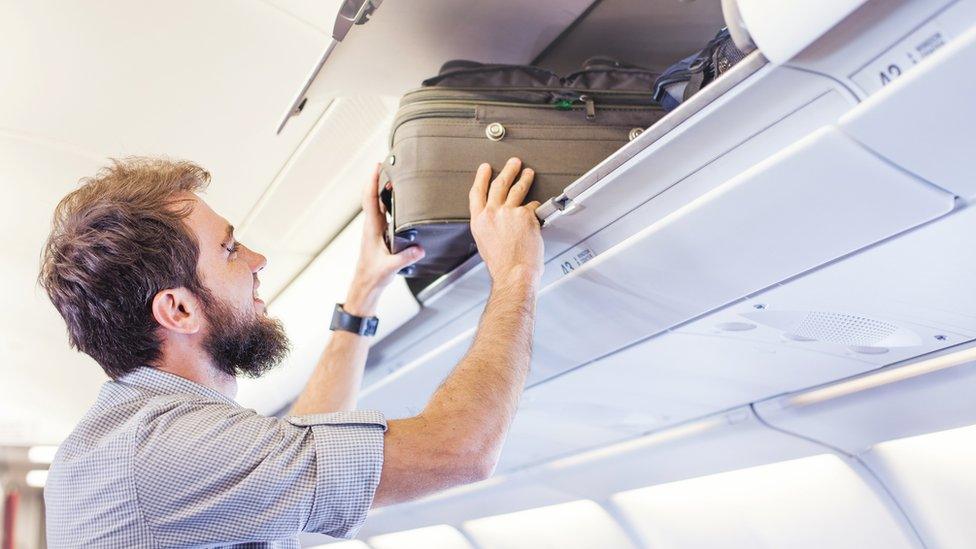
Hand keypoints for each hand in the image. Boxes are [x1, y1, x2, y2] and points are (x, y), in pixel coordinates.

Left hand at [345, 165, 424, 315]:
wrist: (365, 287)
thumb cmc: (372, 277)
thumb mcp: (390, 267)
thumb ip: (404, 257)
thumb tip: (419, 248)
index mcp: (371, 229)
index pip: (370, 200)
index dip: (372, 181)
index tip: (378, 166)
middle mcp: (371, 226)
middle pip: (372, 196)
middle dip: (378, 179)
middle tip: (387, 165)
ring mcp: (374, 230)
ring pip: (376, 204)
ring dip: (382, 190)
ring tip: (392, 177)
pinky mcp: (378, 235)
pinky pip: (382, 214)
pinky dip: (387, 203)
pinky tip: (396, 202)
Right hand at [469, 158, 543, 286]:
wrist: (514, 273)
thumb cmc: (502, 265)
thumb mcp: (485, 243)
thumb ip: (489, 226)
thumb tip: (496, 220)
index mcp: (479, 222)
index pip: (477, 193)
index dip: (481, 178)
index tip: (485, 168)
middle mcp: (492, 214)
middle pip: (498, 184)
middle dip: (507, 171)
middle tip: (513, 163)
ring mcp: (509, 213)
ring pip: (517, 189)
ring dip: (524, 178)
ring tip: (528, 173)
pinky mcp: (525, 215)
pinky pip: (533, 206)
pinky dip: (536, 206)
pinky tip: (538, 207)